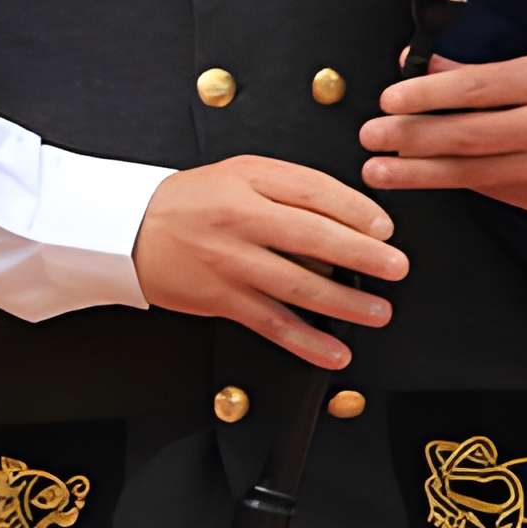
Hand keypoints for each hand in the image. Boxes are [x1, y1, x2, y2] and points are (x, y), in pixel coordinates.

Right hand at [132, 156, 407, 370]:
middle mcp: (240, 219)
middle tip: (396, 268)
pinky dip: (306, 342)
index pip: (313, 191)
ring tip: (379, 312)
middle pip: (312, 237)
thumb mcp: (238, 174)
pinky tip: (334, 353)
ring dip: (344, 304)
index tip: (385, 228)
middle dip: (361, 256)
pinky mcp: (220, 299)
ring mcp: (230, 262)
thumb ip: (288, 187)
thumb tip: (348, 216)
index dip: (356, 210)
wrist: (129, 230)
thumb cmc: (192, 201)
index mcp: (248, 180)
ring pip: (297, 286)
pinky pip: (271, 323)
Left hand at [360, 55, 526, 212]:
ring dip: (417, 173)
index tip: (388, 100)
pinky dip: (455, 181)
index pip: (473, 90)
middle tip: (370, 137)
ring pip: (470, 173)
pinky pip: (488, 189)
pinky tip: (424, 176)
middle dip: (410, 139)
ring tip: (378, 170)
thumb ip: (475, 72)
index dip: (425, 96)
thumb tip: (418, 66)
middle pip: (466, 137)